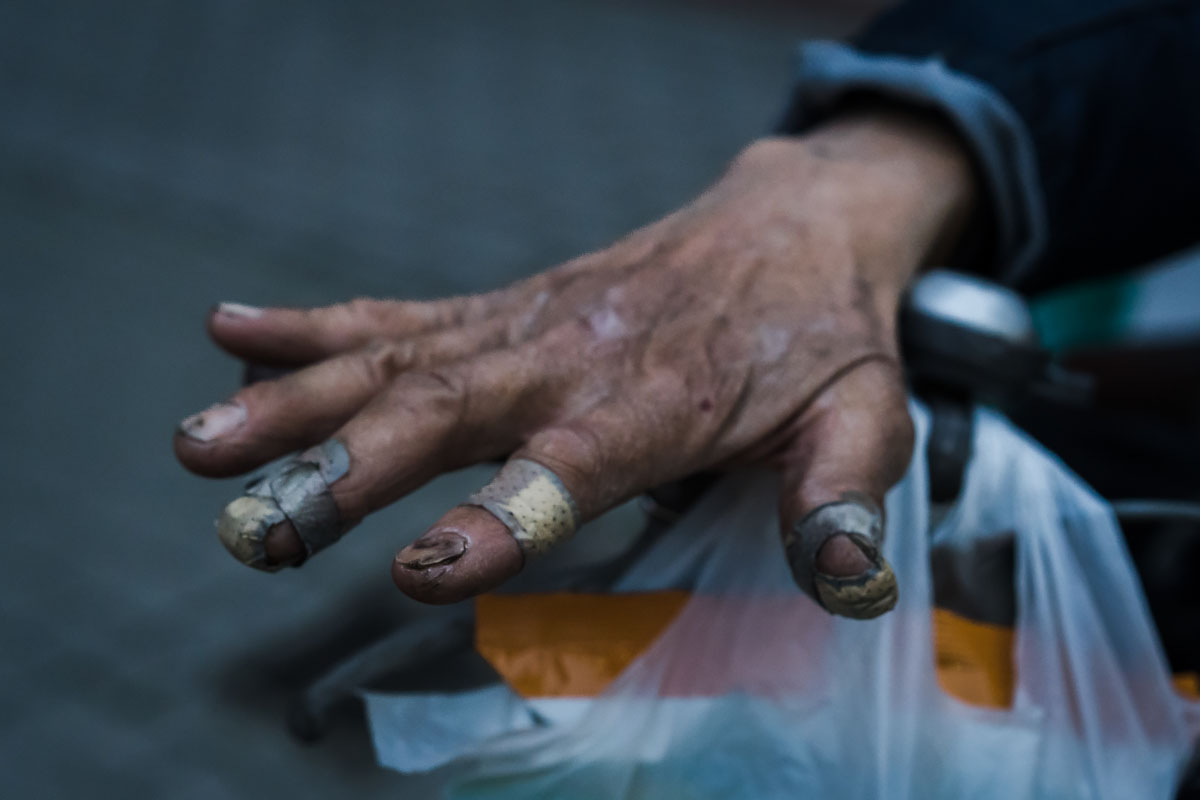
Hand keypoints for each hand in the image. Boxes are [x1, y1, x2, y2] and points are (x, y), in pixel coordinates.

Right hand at [175, 105, 975, 617]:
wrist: (789, 225)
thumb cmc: (819, 337)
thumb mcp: (862, 418)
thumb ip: (842, 496)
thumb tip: (849, 586)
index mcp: (658, 401)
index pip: (571, 463)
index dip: (503, 515)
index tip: (423, 567)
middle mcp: (572, 357)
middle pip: (446, 410)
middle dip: (346, 470)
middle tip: (254, 526)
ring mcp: (525, 327)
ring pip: (395, 362)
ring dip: (294, 404)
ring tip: (201, 446)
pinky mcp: (502, 310)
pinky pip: (398, 317)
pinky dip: (312, 330)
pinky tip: (230, 335)